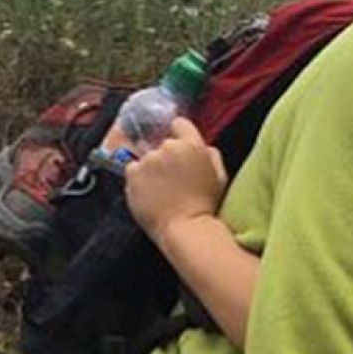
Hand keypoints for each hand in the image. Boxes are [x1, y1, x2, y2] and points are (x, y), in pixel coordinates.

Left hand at [124, 117, 227, 249]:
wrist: (185, 229)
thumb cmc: (206, 206)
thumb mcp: (220, 177)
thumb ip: (210, 155)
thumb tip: (202, 146)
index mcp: (192, 145)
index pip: (180, 124)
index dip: (181, 135)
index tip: (181, 150)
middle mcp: (168, 148)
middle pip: (164, 145)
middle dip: (168, 158)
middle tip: (174, 181)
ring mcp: (148, 161)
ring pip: (148, 159)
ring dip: (153, 170)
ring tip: (163, 192)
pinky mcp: (132, 175)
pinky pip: (133, 171)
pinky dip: (140, 180)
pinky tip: (151, 195)